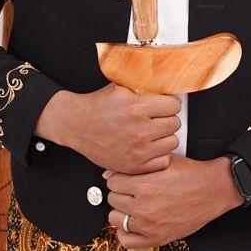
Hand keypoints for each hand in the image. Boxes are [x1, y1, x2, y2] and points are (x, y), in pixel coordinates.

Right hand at [36, 83, 180, 172]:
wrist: (76, 125)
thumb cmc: (97, 106)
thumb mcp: (120, 87)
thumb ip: (144, 86)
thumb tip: (167, 84)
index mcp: (137, 108)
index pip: (174, 105)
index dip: (169, 103)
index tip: (163, 105)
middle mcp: (139, 131)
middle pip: (175, 124)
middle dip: (167, 118)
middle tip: (156, 118)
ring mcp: (137, 151)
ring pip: (172, 142)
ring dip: (164, 136)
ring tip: (151, 132)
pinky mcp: (134, 166)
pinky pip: (163, 160)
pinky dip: (158, 154)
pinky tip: (148, 146)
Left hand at [106, 154, 242, 247]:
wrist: (213, 190)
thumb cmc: (190, 174)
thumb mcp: (163, 161)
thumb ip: (136, 166)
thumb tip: (109, 173)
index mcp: (144, 186)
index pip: (112, 182)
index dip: (119, 177)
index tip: (125, 179)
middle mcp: (144, 207)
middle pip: (112, 198)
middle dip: (120, 192)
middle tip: (130, 191)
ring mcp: (149, 225)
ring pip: (115, 218)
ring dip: (121, 210)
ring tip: (132, 205)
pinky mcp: (157, 238)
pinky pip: (126, 240)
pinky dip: (125, 232)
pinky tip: (133, 223)